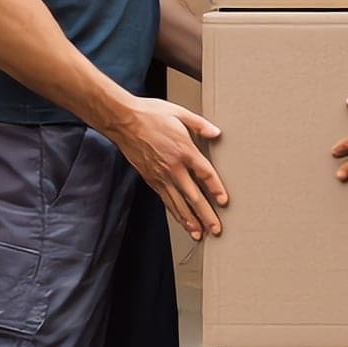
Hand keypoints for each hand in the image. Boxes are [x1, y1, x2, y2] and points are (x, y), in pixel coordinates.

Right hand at [108, 96, 228, 240]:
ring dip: (190, 220)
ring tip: (199, 233)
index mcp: (184, 150)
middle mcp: (173, 167)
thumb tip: (216, 132)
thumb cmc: (150, 114)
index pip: (205, 174)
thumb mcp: (179, 113)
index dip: (216, 189)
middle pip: (193, 196)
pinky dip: (175, 213)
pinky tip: (181, 220)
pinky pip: (165, 200)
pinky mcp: (150, 179)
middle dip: (206, 215)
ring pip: (178, 203)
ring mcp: (160, 176)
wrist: (123, 121)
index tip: (224, 201)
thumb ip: (200, 124)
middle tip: (216, 229)